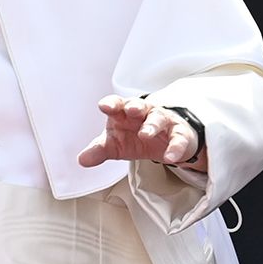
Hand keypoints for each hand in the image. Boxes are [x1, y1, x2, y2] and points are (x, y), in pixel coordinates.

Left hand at [78, 95, 204, 171]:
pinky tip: (170, 157)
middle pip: (140, 105)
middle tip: (131, 110)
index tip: (104, 106)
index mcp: (125, 112)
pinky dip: (175, 147)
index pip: (117, 103)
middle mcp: (145, 112)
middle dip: (135, 106)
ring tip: (145, 133)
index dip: (111, 104)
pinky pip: (179, 139)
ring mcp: (164, 121)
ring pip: (159, 118)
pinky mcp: (180, 134)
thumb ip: (99, 150)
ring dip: (152, 124)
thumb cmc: (136, 136)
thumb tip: (82, 160)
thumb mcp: (116, 144)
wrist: (165, 140)